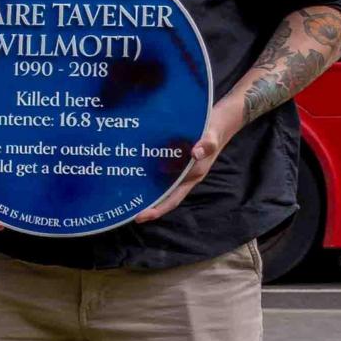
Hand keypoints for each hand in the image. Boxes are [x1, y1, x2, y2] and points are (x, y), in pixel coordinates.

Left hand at [129, 99, 243, 228]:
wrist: (218, 123)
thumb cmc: (214, 132)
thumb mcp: (211, 137)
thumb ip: (206, 145)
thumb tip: (196, 152)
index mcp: (192, 176)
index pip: (173, 198)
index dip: (157, 209)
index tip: (140, 217)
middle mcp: (183, 176)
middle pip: (162, 195)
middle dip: (145, 203)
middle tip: (124, 209)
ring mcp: (178, 168)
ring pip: (158, 182)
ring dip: (143, 188)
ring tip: (122, 193)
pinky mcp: (173, 158)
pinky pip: (158, 168)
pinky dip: (146, 171)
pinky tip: (131, 169)